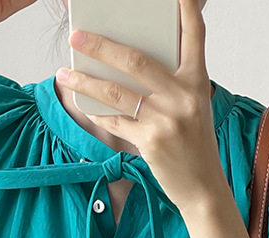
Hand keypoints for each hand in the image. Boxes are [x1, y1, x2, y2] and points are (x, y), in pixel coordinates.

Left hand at [57, 0, 226, 211]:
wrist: (203, 187)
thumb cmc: (195, 145)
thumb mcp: (194, 107)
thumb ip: (172, 83)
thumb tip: (130, 65)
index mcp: (197, 81)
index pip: (194, 34)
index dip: (185, 8)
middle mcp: (183, 95)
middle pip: (135, 60)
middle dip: (101, 46)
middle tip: (77, 37)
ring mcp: (166, 119)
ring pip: (116, 92)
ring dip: (86, 82)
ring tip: (65, 74)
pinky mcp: (151, 142)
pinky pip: (116, 122)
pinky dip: (97, 113)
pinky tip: (83, 104)